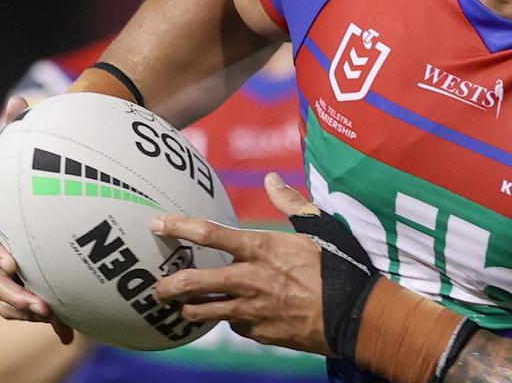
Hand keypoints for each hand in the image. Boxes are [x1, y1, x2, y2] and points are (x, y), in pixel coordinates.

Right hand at [0, 95, 74, 343]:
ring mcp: (26, 262)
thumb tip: (16, 101)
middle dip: (14, 293)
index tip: (10, 261)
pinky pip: (41, 300)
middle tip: (39, 305)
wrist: (80, 170)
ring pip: (13, 294)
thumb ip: (27, 122)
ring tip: (51, 318)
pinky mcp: (47, 275)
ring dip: (28, 308)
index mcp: (1, 213)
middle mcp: (7, 240)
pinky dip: (55, 318)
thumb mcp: (43, 133)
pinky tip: (71, 334)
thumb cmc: (55, 153)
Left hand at [152, 173, 332, 354]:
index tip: (157, 224)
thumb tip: (272, 179)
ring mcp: (253, 309)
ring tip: (180, 307)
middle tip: (156, 288)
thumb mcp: (319, 227)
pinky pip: (233, 326)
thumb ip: (290, 202)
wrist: (355, 315)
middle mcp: (250, 278)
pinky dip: (229, 320)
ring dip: (188, 309)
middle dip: (167, 285)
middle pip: (194, 281)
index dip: (179, 227)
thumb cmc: (339, 266)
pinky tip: (230, 317)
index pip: (210, 234)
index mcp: (261, 247)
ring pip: (204, 312)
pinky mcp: (259, 332)